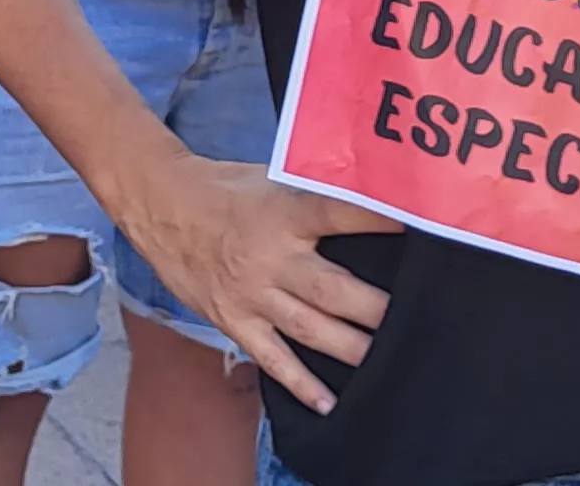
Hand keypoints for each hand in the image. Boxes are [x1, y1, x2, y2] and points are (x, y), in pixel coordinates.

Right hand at [110, 152, 396, 413]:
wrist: (159, 204)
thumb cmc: (223, 189)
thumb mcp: (271, 177)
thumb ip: (316, 193)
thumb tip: (371, 196)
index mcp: (285, 213)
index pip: (343, 217)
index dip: (383, 225)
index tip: (420, 233)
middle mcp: (271, 257)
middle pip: (333, 290)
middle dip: (376, 309)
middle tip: (418, 321)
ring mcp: (251, 293)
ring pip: (310, 328)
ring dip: (351, 347)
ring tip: (386, 360)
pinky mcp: (234, 319)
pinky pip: (271, 357)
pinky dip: (299, 382)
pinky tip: (327, 401)